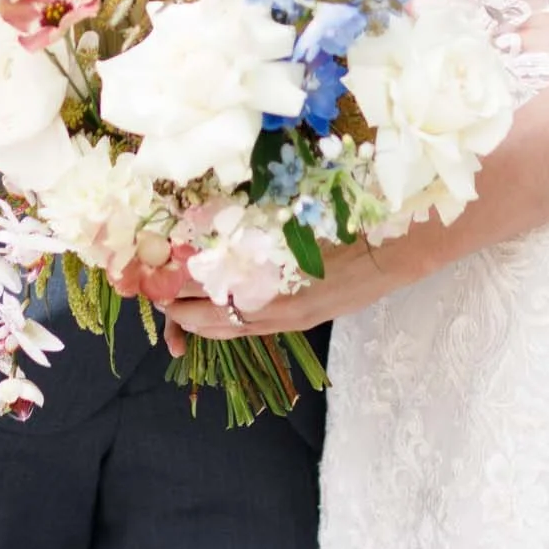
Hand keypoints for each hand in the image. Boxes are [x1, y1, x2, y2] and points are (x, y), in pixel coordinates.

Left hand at [162, 236, 404, 352]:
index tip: (159, 270)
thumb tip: (211, 224)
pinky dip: (228, 324)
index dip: (179, 279)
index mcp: (267, 276)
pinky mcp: (300, 322)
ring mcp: (286, 318)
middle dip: (180, 309)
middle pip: (211, 317)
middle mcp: (272, 305)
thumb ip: (252, 227)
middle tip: (158, 295)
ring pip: (229, 330)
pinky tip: (218, 316)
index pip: (207, 285)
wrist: (390, 253)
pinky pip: (252, 330)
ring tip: (178, 311)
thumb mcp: (291, 219)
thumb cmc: (343, 224)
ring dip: (200, 322)